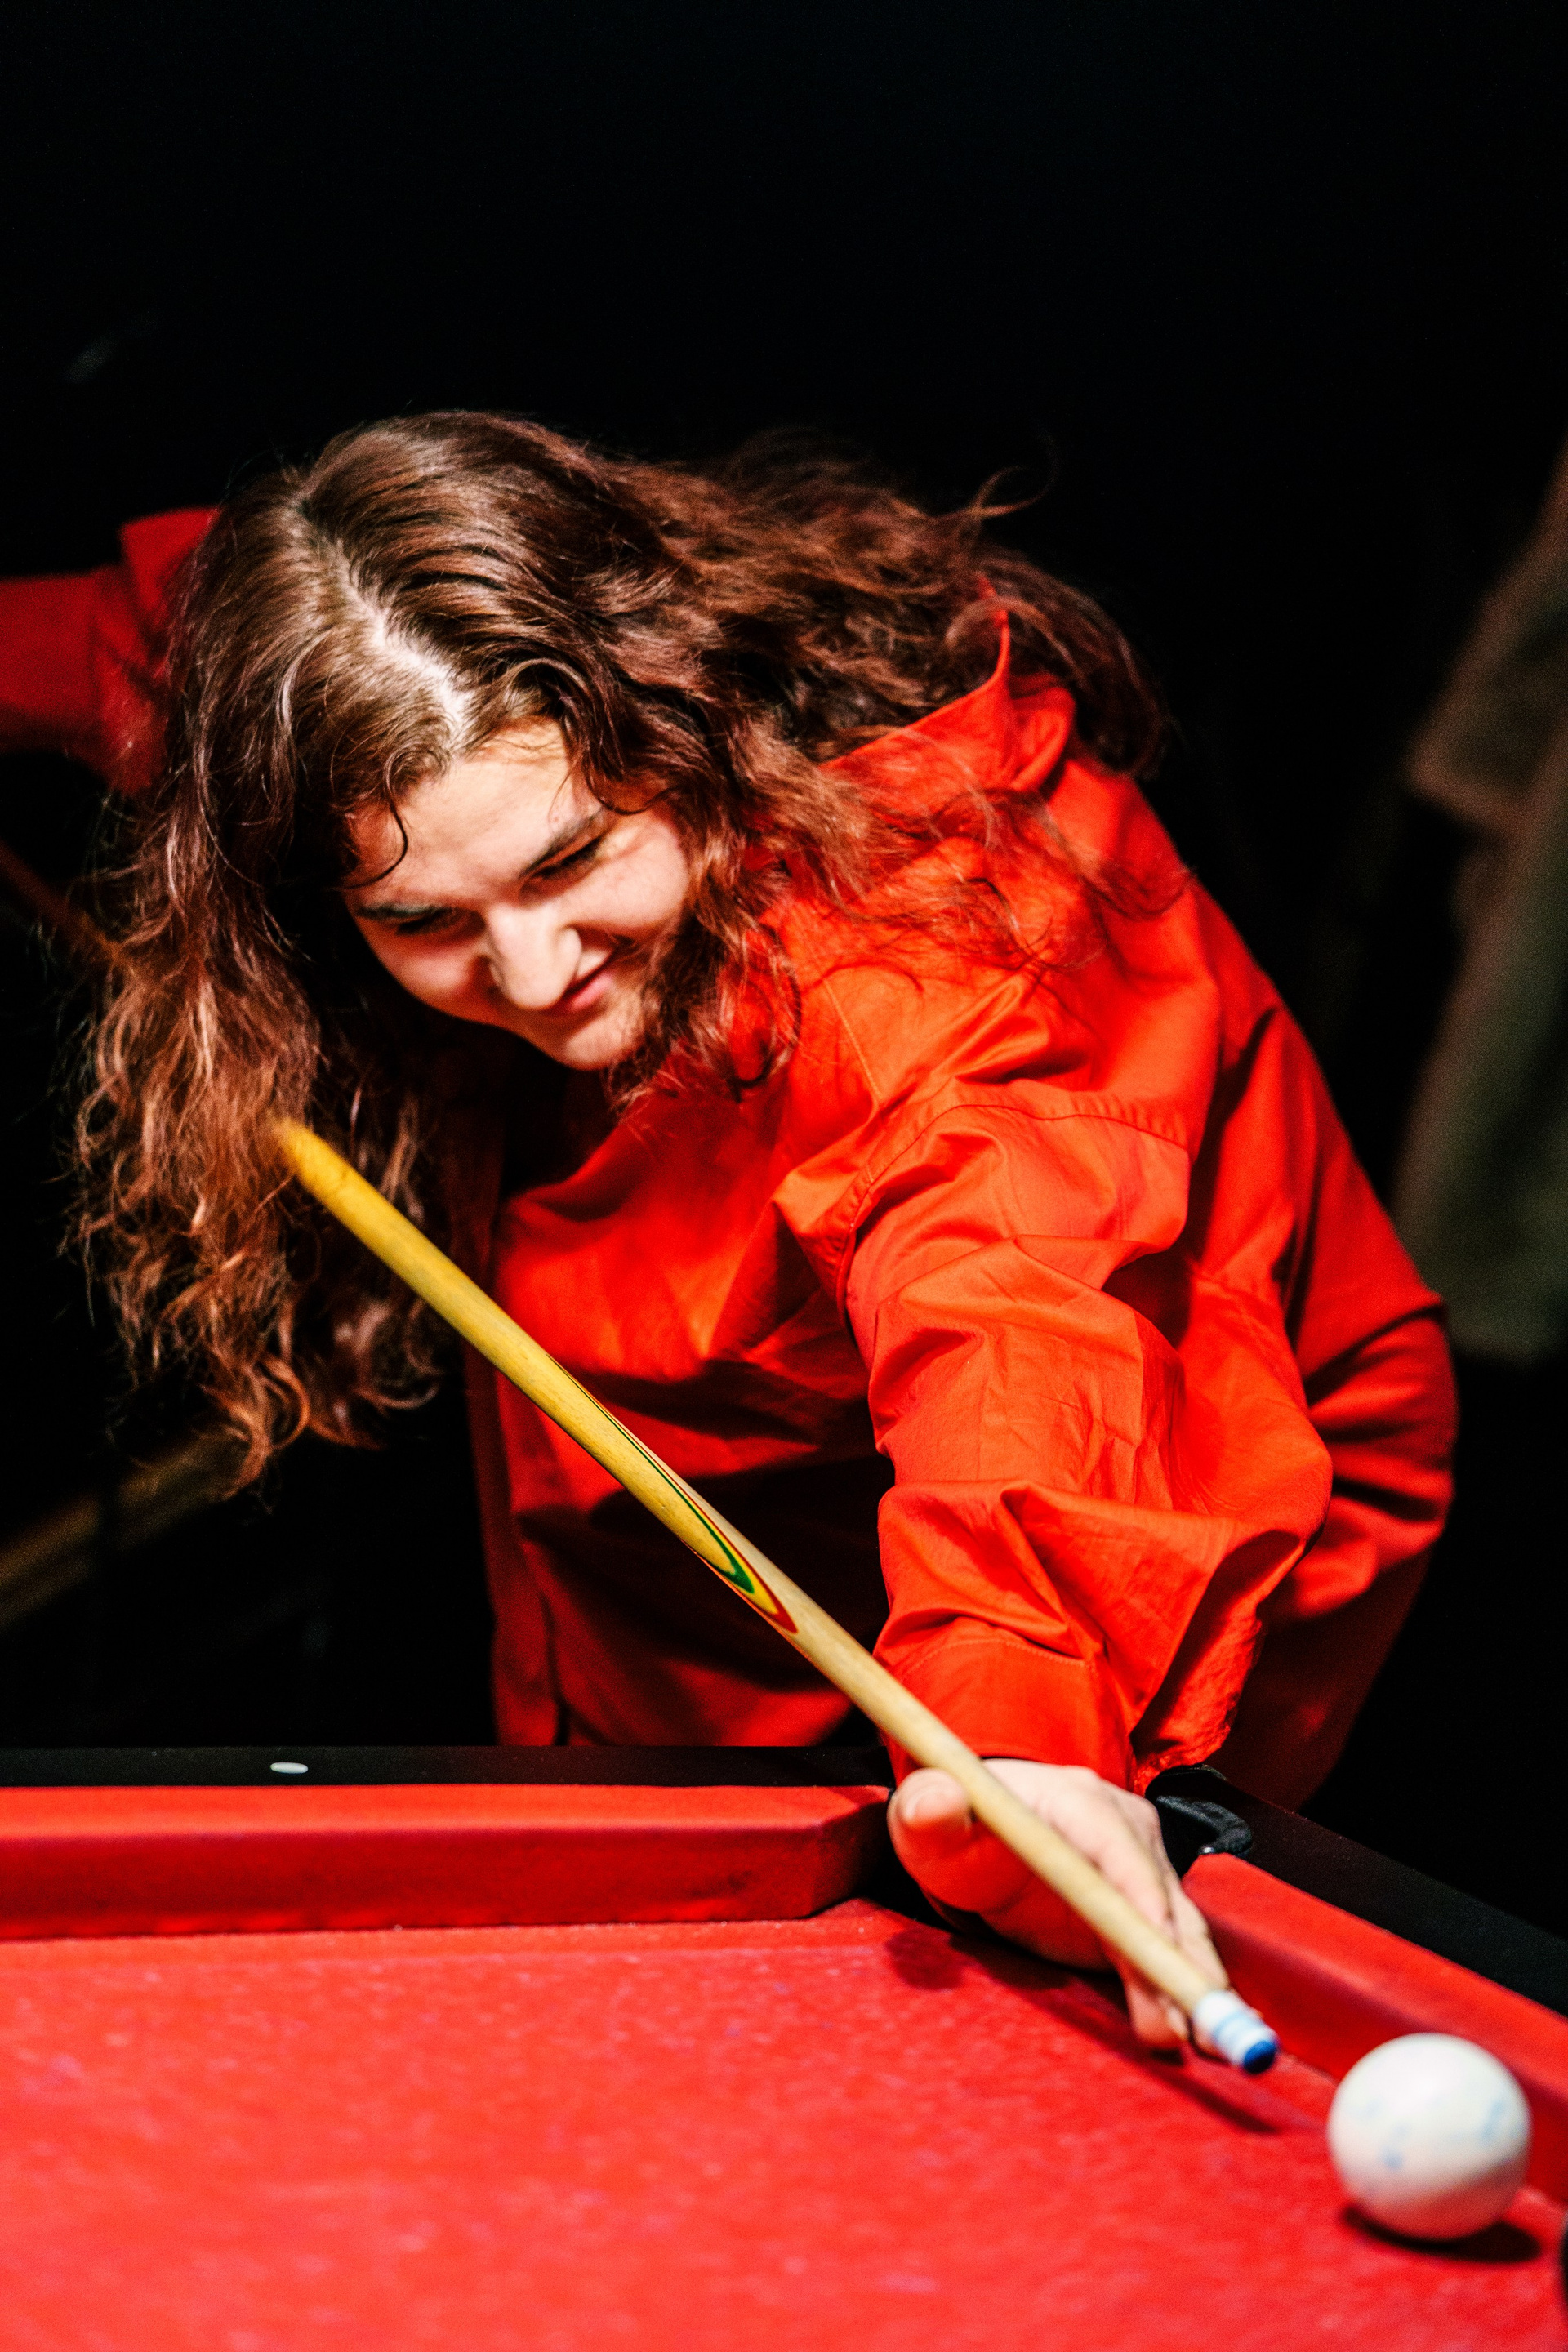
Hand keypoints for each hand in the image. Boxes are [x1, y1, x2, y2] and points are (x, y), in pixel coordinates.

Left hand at [888, 1757, 1224, 2048]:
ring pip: (1176, 1929)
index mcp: (1077, 1801)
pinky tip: (1199, 2028)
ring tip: (1205, 2039)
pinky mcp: (1144, 1909)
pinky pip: (1169, 1949)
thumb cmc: (960, 1827)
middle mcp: (1125, 1830)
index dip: (1140, 1897)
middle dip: (1175, 1960)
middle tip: (1189, 2025)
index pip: (1116, 1848)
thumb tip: (936, 1800)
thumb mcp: (930, 1821)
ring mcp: (1142, 1870)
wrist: (983, 1832)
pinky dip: (1183, 1988)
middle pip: (1159, 1896)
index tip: (1156, 1948)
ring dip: (1191, 1984)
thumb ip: (928, 1810)